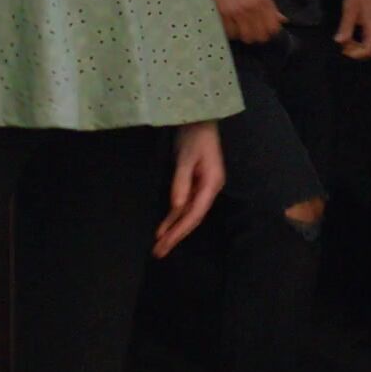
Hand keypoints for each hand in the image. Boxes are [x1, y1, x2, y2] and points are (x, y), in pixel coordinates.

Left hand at [154, 121, 224, 257]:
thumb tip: (176, 208)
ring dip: (173, 229)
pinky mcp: (194, 183)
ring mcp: (202, 187)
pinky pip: (184, 204)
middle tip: (159, 253)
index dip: (180, 230)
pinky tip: (164, 228)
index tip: (165, 243)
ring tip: (159, 246)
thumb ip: (181, 182)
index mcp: (212, 184)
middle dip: (176, 236)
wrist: (199, 118)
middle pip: (192, 218)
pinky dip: (173, 216)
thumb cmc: (194, 135)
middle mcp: (209, 189)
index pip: (195, 213)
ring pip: (187, 214)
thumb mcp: (186, 157)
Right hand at [201, 0, 285, 43]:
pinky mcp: (219, 14)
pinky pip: (228, 32)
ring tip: (240, 25)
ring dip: (242, 33)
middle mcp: (250, 8)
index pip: (273, 28)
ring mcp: (234, 12)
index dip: (271, 31)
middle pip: (258, 36)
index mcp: (262, 0)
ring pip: (243, 36)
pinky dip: (230, 30)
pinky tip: (230, 22)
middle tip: (253, 28)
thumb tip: (282, 19)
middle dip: (257, 34)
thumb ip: (271, 5)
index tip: (266, 28)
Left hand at [335, 0, 370, 59]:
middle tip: (341, 42)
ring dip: (357, 44)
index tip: (343, 49)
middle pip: (369, 49)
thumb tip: (339, 41)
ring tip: (345, 36)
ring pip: (370, 44)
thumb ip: (346, 27)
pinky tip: (351, 31)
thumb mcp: (350, 9)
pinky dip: (360, 39)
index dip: (355, 54)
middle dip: (354, 50)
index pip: (368, 51)